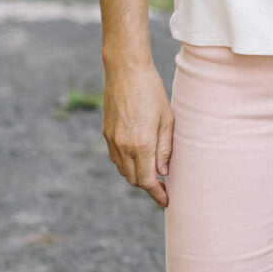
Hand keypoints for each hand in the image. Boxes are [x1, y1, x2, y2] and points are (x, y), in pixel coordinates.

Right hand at [102, 61, 173, 207]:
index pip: (147, 181)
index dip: (157, 194)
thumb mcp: (167, 119)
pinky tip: (138, 156)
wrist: (126, 70)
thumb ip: (165, 148)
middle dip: (148, 186)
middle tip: (162, 185)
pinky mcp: (106, 133)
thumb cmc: (152, 92)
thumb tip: (163, 172)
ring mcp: (112, 140)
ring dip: (137, 175)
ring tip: (152, 171)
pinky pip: (115, 158)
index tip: (166, 200)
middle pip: (134, 179)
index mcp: (141, 144)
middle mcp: (123, 146)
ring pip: (123, 170)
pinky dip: (127, 163)